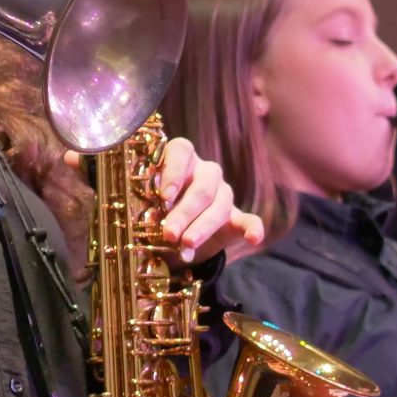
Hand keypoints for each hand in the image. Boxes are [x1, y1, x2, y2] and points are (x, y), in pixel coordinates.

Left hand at [156, 137, 264, 262]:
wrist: (174, 237)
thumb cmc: (155, 212)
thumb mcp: (147, 206)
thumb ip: (147, 206)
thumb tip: (143, 219)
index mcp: (181, 160)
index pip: (181, 152)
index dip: (173, 172)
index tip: (164, 196)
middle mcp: (205, 173)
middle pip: (200, 188)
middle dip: (184, 212)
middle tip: (169, 233)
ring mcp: (223, 194)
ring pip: (219, 206)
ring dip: (203, 226)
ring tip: (188, 244)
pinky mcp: (235, 217)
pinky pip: (248, 220)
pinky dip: (253, 228)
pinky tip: (254, 238)